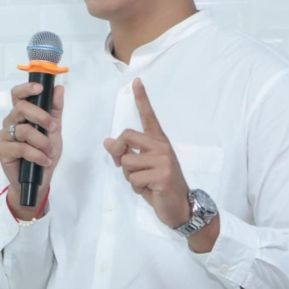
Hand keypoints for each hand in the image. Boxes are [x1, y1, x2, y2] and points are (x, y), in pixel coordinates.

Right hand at [0, 81, 64, 218]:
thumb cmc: (45, 152)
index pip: (18, 95)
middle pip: (20, 108)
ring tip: (50, 152)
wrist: (40, 179)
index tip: (40, 88)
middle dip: (40, 116)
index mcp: (21, 114)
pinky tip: (43, 161)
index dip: (27, 88)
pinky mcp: (2, 150)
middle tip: (53, 128)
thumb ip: (55, 110)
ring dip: (42, 142)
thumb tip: (59, 89)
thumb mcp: (55, 130)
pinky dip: (36, 155)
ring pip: (23, 130)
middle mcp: (11, 122)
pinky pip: (20, 148)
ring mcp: (4, 135)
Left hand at [103, 78, 190, 228]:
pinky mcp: (162, 175)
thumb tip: (108, 142)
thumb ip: (128, 154)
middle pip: (126, 137)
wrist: (180, 207)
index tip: (136, 81)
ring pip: (126, 162)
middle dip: (118, 153)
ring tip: (145, 183)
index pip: (149, 117)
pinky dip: (137, 189)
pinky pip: (134, 179)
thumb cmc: (160, 187)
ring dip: (130, 177)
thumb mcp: (142, 168)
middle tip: (124, 167)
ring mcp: (163, 160)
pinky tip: (151, 190)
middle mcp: (162, 147)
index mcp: (158, 142)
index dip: (142, 99)